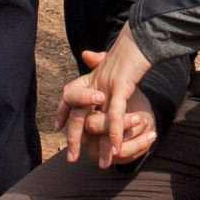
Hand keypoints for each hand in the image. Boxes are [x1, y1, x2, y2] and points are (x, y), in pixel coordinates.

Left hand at [61, 31, 155, 169]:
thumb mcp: (112, 59)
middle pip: (78, 115)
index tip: (58, 127)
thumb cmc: (130, 48)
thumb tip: (87, 55)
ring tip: (103, 163)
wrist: (141, 36)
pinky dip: (116, 134)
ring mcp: (105, 86)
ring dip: (101, 145)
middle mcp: (94, 83)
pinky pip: (115, 116)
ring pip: (97, 121)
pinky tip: (117, 149)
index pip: (69, 96)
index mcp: (91, 77)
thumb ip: (99, 61)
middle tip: (72, 158)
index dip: (62, 111)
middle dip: (75, 139)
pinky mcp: (121, 87)